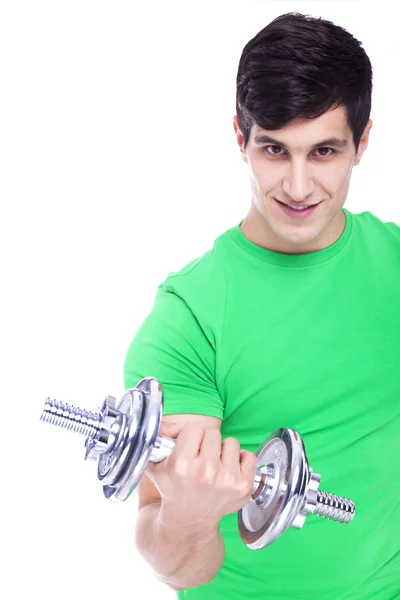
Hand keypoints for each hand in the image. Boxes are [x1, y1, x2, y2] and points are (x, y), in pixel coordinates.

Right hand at [145, 421, 256, 535]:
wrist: (189, 518)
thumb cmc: (173, 487)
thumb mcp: (157, 463)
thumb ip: (161, 436)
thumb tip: (171, 423)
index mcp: (182, 465)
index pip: (194, 428)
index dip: (190, 435)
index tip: (188, 447)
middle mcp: (206, 472)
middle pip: (213, 433)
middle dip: (206, 442)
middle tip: (200, 456)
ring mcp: (227, 480)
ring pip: (231, 442)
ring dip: (223, 450)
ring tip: (214, 464)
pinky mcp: (243, 487)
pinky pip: (249, 456)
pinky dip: (241, 460)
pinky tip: (228, 470)